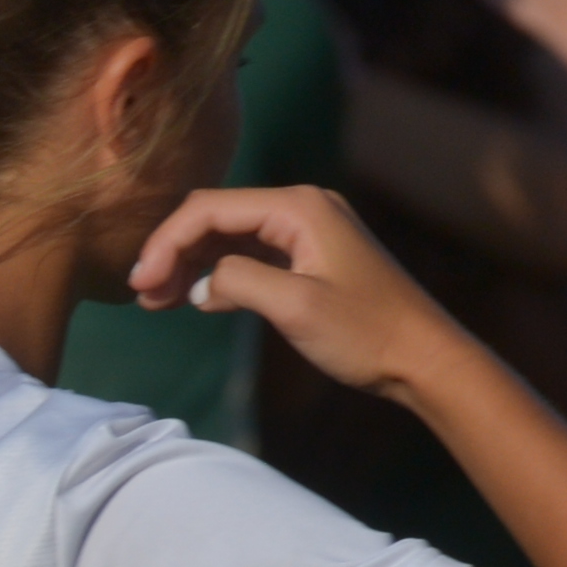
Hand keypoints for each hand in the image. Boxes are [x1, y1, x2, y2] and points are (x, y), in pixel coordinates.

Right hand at [129, 185, 482, 404]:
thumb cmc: (365, 332)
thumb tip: (202, 282)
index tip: (140, 284)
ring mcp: (307, 232)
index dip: (167, 243)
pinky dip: (219, 274)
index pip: (210, 209)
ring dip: (192, 264)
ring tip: (156, 300)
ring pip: (230, 236)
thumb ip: (238, 281)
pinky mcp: (310, 258)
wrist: (425, 359)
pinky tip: (195, 300)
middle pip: (216, 216)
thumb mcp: (295, 306)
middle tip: (141, 294)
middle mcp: (301, 207)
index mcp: (298, 207)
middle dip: (174, 251)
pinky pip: (251, 254)